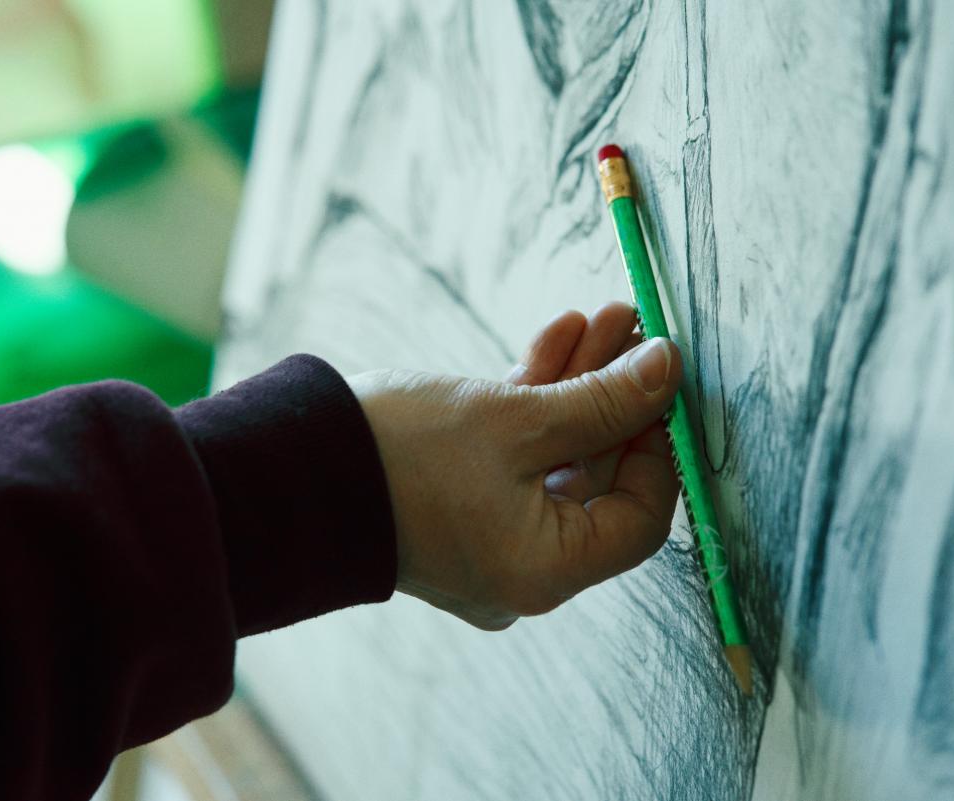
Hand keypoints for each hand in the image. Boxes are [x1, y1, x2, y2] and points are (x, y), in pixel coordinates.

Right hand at [348, 303, 681, 629]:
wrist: (287, 468)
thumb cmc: (400, 457)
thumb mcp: (515, 420)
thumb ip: (602, 400)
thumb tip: (667, 369)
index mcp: (544, 571)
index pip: (637, 518)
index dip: (658, 446)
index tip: (662, 382)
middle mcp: (521, 566)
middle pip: (594, 477)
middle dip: (614, 395)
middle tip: (634, 329)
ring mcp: (487, 537)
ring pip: (555, 457)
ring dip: (578, 387)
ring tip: (600, 316)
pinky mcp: (458, 505)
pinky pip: (513, 456)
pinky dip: (534, 403)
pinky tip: (555, 337)